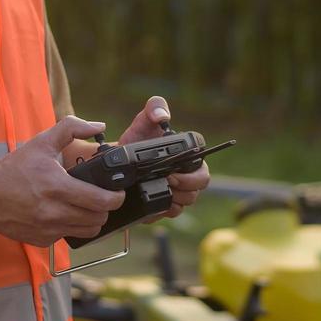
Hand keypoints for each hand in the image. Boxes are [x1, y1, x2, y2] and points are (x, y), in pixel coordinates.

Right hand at [0, 116, 124, 246]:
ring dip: (93, 220)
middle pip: (98, 219)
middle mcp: (54, 212)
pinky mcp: (42, 240)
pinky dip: (73, 227)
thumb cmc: (13, 169)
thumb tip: (98, 126)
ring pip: (87, 231)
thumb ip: (71, 128)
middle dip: (106, 209)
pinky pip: (68, 237)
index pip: (100, 201)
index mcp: (57, 187)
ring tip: (89, 207)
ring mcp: (48, 229)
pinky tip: (66, 214)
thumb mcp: (41, 143)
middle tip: (104, 199)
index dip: (116, 198)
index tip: (119, 193)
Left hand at [119, 96, 210, 222]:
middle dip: (184, 186)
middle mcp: (188, 175)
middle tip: (166, 180)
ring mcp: (178, 192)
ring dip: (173, 198)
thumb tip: (162, 117)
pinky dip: (160, 208)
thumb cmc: (136, 138)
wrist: (117, 162)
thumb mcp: (144, 119)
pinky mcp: (165, 206)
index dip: (192, 174)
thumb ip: (155, 107)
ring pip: (186, 202)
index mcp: (189, 157)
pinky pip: (170, 213)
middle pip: (199, 188)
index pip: (203, 169)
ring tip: (155, 188)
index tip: (173, 171)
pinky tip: (149, 200)